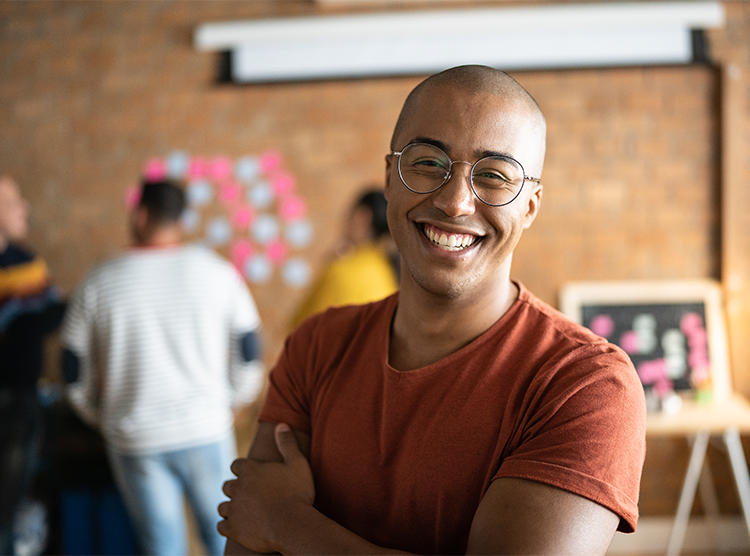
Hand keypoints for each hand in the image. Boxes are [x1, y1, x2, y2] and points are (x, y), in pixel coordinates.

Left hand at [218, 423, 314, 552]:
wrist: (293, 525)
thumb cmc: (297, 494)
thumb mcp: (297, 464)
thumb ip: (287, 443)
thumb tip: (281, 425)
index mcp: (250, 470)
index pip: (236, 465)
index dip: (243, 470)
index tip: (252, 476)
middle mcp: (237, 487)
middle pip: (227, 486)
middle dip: (236, 490)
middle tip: (250, 496)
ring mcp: (233, 509)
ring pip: (223, 507)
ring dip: (231, 508)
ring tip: (244, 513)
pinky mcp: (232, 529)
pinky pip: (221, 526)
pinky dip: (228, 527)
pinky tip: (239, 528)